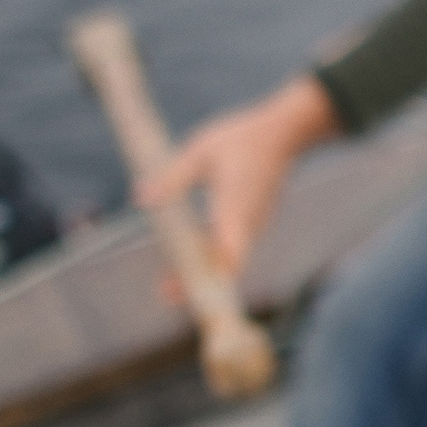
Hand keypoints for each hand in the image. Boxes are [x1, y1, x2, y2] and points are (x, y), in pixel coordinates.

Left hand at [138, 74, 340, 278]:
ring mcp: (254, 224)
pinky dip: (211, 258)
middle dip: (197, 283)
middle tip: (164, 293)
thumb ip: (173, 177)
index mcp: (236, 208)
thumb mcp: (201, 150)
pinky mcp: (253, 222)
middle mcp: (250, 223)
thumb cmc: (241, 138)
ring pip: (229, 258)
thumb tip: (142, 199)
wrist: (284, 133)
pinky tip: (188, 259)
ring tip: (168, 284)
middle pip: (226, 265)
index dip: (206, 278)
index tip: (181, 291)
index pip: (228, 256)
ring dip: (202, 272)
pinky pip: (232, 246)